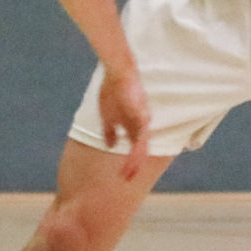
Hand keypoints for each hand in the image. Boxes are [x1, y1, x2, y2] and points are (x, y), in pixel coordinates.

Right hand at [95, 66, 154, 181]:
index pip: (135, 144)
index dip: (131, 158)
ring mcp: (143, 122)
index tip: (125, 172)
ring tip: (128, 176)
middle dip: (134, 165)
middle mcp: (142, 124)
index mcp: (134, 122)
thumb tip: (111, 146)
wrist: (119, 72)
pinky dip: (136, 155)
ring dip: (135, 164)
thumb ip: (110, 131)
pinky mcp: (142, 120)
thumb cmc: (113, 89)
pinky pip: (140, 142)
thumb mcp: (108, 114)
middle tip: (127, 178)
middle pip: (140, 148)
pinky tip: (132, 164)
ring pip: (141, 148)